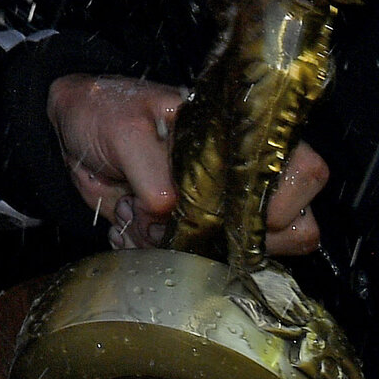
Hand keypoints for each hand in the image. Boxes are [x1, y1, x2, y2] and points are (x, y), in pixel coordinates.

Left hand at [46, 75, 327, 255]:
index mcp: (242, 135)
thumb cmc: (108, 113)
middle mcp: (243, 175)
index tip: (236, 210)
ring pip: (250, 254)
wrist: (74, 133)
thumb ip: (149, 167)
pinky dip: (164, 256)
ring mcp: (222, 210)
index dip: (285, 199)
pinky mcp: (193, 234)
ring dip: (199, 250)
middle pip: (297, 226)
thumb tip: (168, 208)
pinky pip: (202, 264)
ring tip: (148, 223)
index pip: (303, 170)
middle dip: (239, 238)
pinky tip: (134, 230)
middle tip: (188, 224)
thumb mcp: (124, 127)